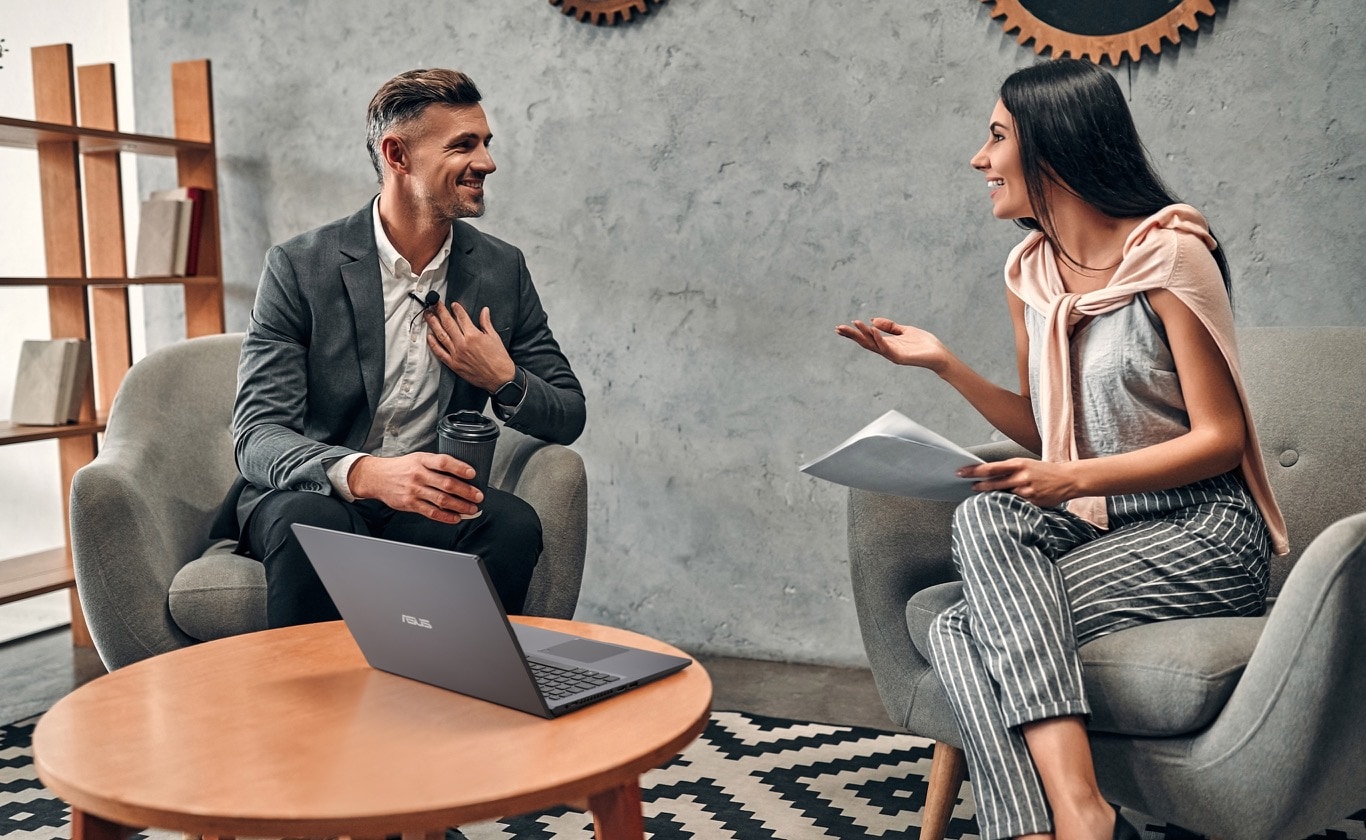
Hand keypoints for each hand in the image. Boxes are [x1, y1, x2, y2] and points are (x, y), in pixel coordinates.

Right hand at [347, 452, 482, 522]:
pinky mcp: (410, 504)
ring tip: (471, 509)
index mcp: (422, 460)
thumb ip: (436, 464)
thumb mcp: (418, 458)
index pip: (444, 462)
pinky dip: (446, 516)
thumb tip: (461, 472)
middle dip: (466, 491)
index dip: (459, 468)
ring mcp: (414, 490)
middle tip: (478, 496)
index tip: (472, 474)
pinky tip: (456, 517)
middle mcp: (419, 475)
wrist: (377, 477)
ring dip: (460, 506)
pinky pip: (431, 512)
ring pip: (441, 500)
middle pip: (446, 484)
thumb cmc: (402, 467)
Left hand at [425, 302, 515, 391]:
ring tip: (428, 315)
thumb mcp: (494, 337)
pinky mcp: (454, 364)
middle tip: (434, 303)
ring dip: (433, 324)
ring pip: (441, 335)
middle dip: (440, 311)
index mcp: (474, 335)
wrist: (499, 378)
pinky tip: (429, 336)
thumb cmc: (499, 359)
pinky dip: (433, 344)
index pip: (462, 317)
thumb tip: (484, 311)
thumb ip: (486, 323)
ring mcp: (457, 354)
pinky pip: (440, 352)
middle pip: (448, 323)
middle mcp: (463, 343)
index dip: (457, 309)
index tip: (453, 304)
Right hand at [835, 317, 949, 372]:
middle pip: (866, 342)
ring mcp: (893, 355)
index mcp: (888, 344)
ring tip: (853, 325)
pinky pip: (887, 348)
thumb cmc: (924, 344)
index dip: (854, 333)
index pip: (867, 338)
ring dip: (863, 334)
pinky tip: (873, 330)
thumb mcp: (905, 330)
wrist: (940, 355)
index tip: (841, 327)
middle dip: (852, 335)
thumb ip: (890, 326)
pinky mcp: (900, 357)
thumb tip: (872, 320)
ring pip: (873, 345)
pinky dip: (879, 339)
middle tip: (838, 329)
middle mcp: (887, 350)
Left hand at [957, 459, 1079, 507]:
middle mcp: (1021, 476)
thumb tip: (987, 474)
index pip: (990, 468)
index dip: (973, 471)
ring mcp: (1027, 491)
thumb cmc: (1044, 471)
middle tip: (969, 487)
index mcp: (1018, 464)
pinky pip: (1015, 505)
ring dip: (991, 497)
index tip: (960, 472)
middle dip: (978, 485)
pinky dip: (1006, 505)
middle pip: (993, 483)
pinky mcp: (1032, 502)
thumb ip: (1008, 469)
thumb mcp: (1026, 464)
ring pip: (1002, 495)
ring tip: (983, 497)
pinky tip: (1001, 506)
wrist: (1068, 479)